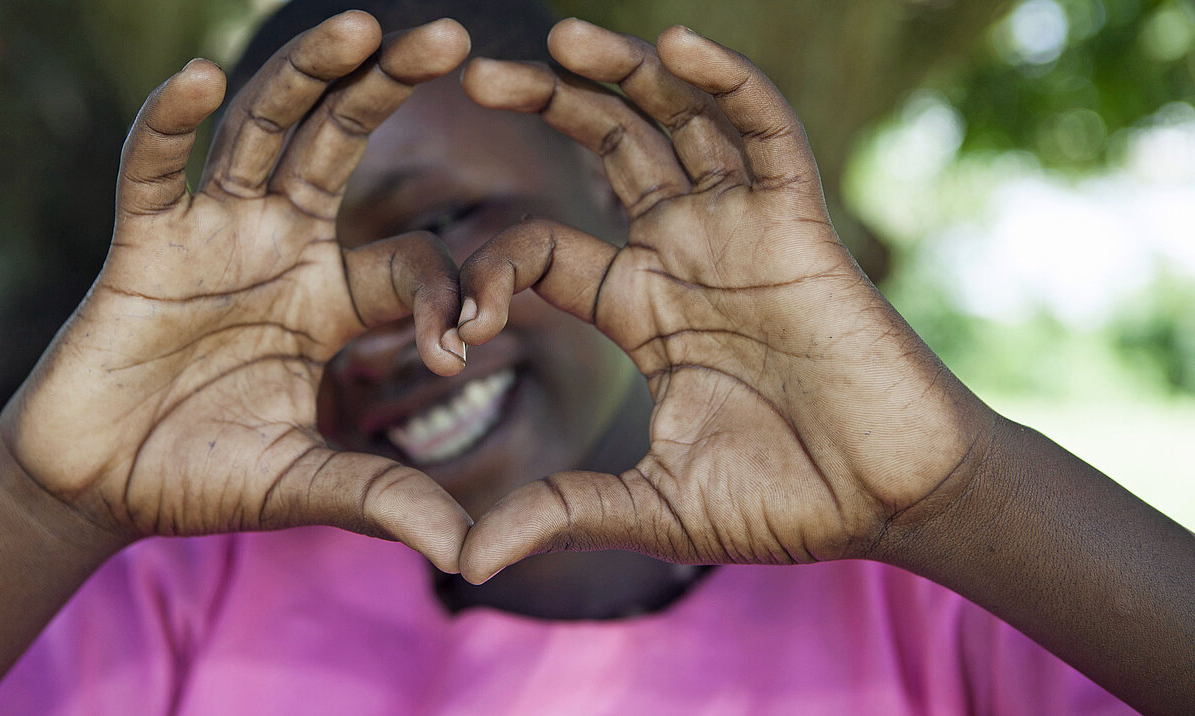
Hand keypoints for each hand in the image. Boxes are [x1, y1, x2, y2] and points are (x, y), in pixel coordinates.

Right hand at [0, 12, 473, 571]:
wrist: (99, 489)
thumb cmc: (204, 477)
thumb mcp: (306, 485)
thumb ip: (385, 500)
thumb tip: (476, 554)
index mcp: (329, 297)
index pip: (408, 258)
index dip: (444, 292)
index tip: (457, 348)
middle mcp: (277, 246)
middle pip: (340, 144)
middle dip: (389, 89)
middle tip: (453, 35)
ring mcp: (210, 235)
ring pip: (263, 132)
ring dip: (308, 76)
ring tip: (364, 24)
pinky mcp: (142, 245)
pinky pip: (154, 171)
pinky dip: (170, 126)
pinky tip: (201, 79)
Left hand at [456, 19, 995, 580]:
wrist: (893, 502)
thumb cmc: (786, 501)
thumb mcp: (654, 505)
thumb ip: (561, 515)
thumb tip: (462, 561)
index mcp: (640, 307)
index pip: (544, 249)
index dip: (491, 272)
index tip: (456, 327)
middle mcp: (684, 253)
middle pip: (606, 151)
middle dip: (546, 107)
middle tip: (474, 74)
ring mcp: (742, 232)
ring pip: (677, 124)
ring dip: (624, 75)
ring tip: (559, 40)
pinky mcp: (801, 225)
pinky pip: (765, 134)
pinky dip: (726, 85)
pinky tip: (677, 46)